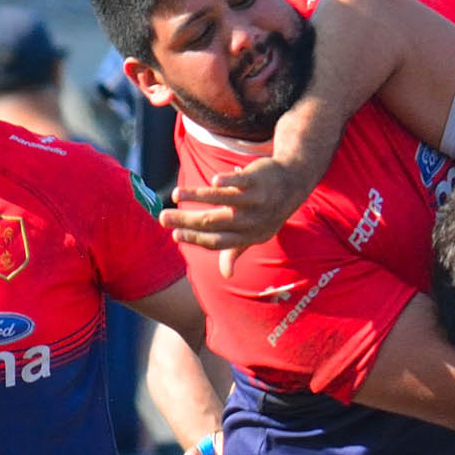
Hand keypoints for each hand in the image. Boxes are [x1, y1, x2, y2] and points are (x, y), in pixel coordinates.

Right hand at [161, 157, 311, 268]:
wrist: (291, 184)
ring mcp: (255, 200)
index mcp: (248, 236)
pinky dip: (229, 181)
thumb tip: (226, 275)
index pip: (217, 241)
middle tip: (163, 217)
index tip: (174, 235)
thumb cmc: (266, 212)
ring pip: (222, 199)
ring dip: (197, 196)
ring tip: (176, 194)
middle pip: (214, 222)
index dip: (196, 239)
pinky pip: (241, 181)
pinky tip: (214, 182)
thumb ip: (236, 250)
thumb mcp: (254, 234)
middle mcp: (252, 221)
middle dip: (186, 220)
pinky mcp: (257, 179)